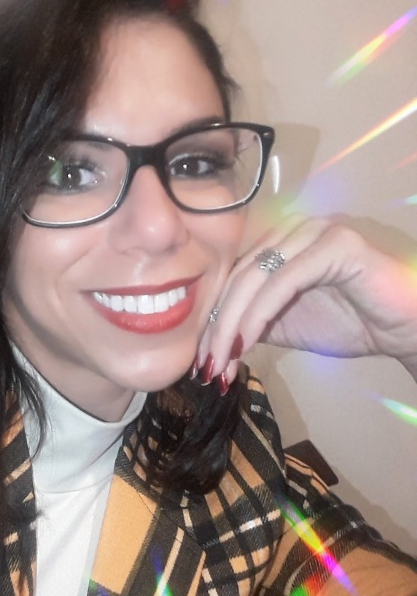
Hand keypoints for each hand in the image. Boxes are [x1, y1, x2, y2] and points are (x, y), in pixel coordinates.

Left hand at [196, 215, 416, 389]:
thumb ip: (252, 320)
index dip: (212, 318)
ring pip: (255, 278)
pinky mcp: (336, 244)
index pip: (233, 277)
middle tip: (204, 367)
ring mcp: (316, 230)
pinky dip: (259, 314)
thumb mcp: (288, 324)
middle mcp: (295, 228)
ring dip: (231, 325)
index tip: (199, 361)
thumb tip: (210, 339)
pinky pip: (283, 281)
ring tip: (219, 362)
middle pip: (238, 277)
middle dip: (216, 327)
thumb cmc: (355, 322)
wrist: (409, 328)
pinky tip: (245, 343)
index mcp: (280, 241)